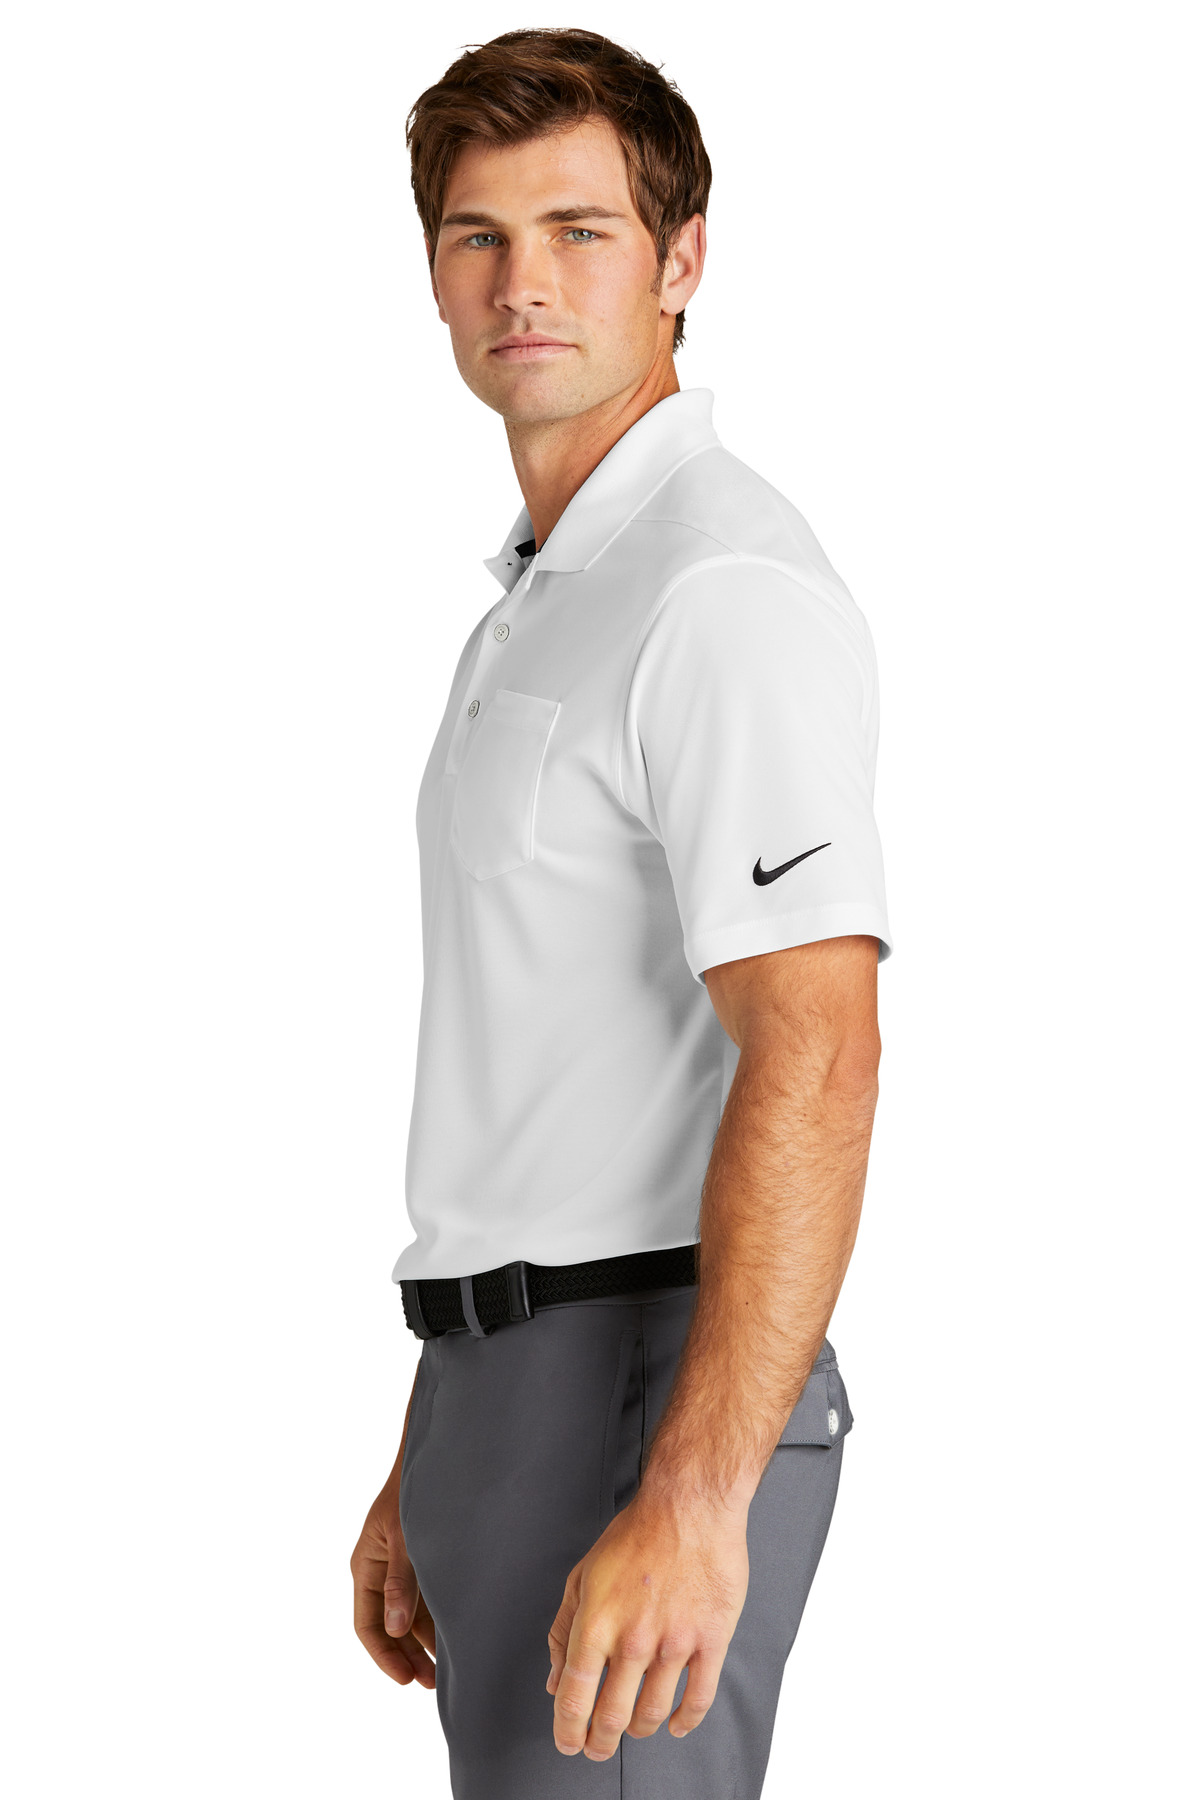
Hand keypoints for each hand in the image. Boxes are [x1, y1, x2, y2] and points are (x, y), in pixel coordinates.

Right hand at [351, 1483, 435, 1687]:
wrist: (436, 1457)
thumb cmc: (412, 1493)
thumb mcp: (404, 1537)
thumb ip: (401, 1582)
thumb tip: (397, 1629)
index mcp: (365, 1567)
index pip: (367, 1624)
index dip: (384, 1655)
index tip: (404, 1679)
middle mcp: (380, 1572)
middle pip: (389, 1627)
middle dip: (407, 1656)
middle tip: (431, 1683)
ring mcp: (401, 1569)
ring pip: (408, 1618)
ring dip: (423, 1644)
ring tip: (445, 1672)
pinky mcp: (422, 1564)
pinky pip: (425, 1601)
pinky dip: (436, 1622)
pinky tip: (454, 1639)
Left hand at [546, 1490, 749, 1759]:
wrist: (690, 1505)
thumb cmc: (636, 1533)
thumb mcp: (583, 1575)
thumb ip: (564, 1628)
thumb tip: (554, 1677)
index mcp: (597, 1622)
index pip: (573, 1696)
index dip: (567, 1729)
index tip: (568, 1742)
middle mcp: (633, 1639)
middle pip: (611, 1716)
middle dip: (599, 1742)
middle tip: (597, 1747)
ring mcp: (675, 1643)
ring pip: (652, 1713)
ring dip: (637, 1731)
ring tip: (632, 1729)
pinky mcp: (711, 1640)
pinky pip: (698, 1699)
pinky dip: (685, 1721)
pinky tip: (675, 1723)